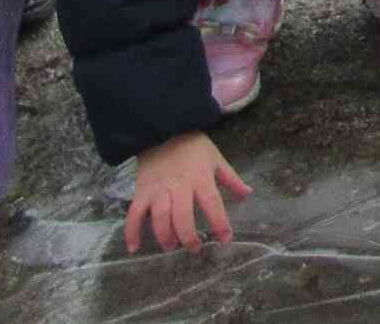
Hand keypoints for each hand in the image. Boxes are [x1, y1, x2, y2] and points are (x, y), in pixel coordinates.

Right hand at [126, 131, 249, 252]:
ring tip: (171, 247)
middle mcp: (179, 186)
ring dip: (165, 235)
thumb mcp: (216, 159)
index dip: (220, 223)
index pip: (212, 203)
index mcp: (201, 178)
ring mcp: (158, 190)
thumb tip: (247, 194)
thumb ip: (231, 179)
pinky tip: (134, 248)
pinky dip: (131, 233)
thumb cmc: (194, 147)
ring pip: (160, 217)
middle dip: (188, 236)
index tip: (225, 240)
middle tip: (194, 249)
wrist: (164, 131)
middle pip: (183, 215)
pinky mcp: (141, 192)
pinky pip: (134, 214)